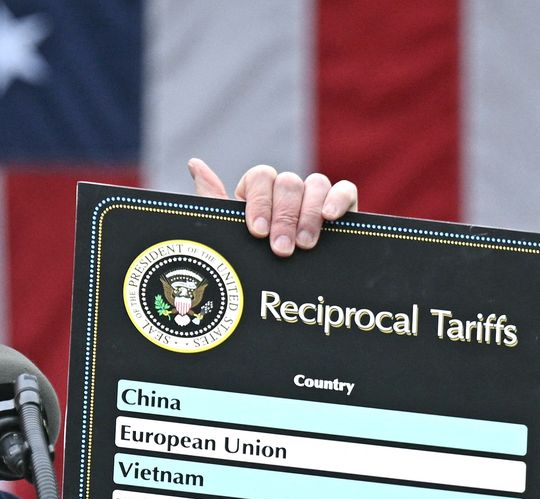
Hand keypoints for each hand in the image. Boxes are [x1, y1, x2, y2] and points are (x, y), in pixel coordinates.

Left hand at [189, 158, 359, 256]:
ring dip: (309, 214)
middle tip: (281, 249)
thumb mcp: (231, 236)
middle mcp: (288, 192)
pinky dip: (338, 199)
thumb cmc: (255, 263)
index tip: (257, 232)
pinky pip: (345, 189)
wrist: (288, 294)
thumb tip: (195, 163)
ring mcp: (316, 198)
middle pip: (288, 182)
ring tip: (304, 245)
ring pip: (316, 183)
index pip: (261, 176)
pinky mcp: (342, 208)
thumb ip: (213, 200)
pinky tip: (330, 218)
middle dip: (284, 217)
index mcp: (260, 194)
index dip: (260, 202)